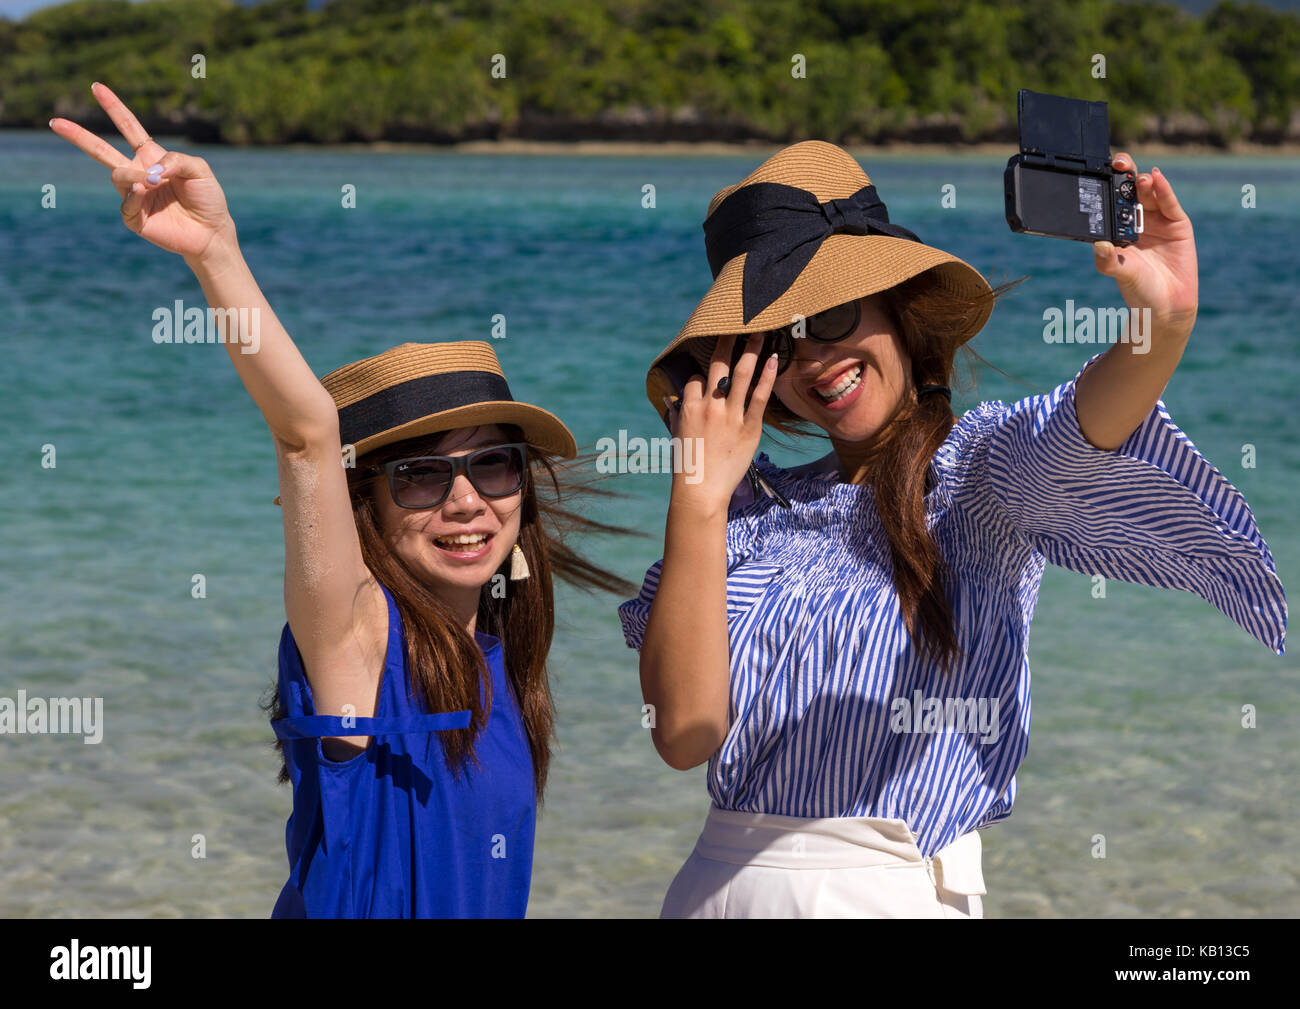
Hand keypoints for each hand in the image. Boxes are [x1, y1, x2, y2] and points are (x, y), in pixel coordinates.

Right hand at [50, 82, 235, 262]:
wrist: (211, 232)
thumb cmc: (207, 198)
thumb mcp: (199, 170)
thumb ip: (176, 160)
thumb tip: (149, 170)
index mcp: (151, 157)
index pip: (128, 128)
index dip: (113, 107)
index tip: (96, 87)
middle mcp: (138, 173)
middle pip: (101, 150)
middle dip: (79, 136)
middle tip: (55, 122)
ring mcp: (134, 195)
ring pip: (117, 176)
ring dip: (132, 176)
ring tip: (152, 183)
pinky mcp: (134, 218)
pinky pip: (126, 204)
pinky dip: (134, 197)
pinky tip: (146, 194)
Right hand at [668, 333, 777, 513]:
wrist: (700, 492)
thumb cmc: (687, 466)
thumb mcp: (676, 435)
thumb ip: (677, 413)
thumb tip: (672, 398)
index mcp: (688, 406)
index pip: (696, 377)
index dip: (703, 375)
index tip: (710, 376)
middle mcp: (709, 405)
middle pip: (719, 364)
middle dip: (728, 341)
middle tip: (738, 323)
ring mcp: (730, 415)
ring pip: (742, 373)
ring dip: (752, 349)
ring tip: (761, 331)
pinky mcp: (750, 427)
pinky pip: (760, 396)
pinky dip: (768, 376)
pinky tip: (774, 359)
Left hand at [1092, 153, 1197, 337]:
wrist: (1166, 305)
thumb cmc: (1138, 289)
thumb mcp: (1120, 273)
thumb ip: (1108, 261)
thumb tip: (1097, 247)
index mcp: (1117, 229)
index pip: (1111, 202)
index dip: (1106, 187)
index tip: (1098, 173)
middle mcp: (1136, 221)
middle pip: (1130, 192)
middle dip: (1125, 175)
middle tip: (1119, 164)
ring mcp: (1157, 220)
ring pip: (1150, 194)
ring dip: (1144, 182)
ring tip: (1139, 178)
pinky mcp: (1177, 223)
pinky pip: (1169, 203)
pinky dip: (1164, 190)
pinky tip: (1157, 179)